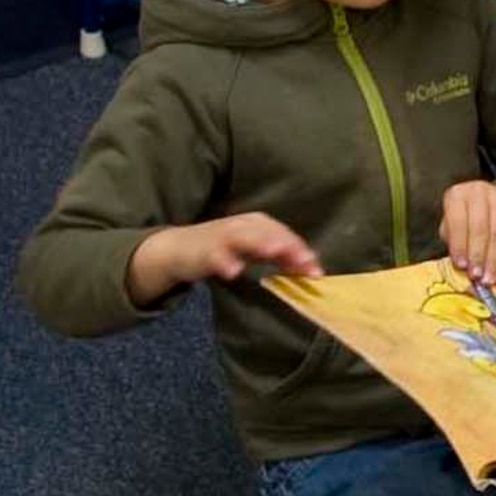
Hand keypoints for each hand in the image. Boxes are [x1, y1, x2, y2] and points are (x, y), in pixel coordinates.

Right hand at [125, 213, 321, 304]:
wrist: (179, 248)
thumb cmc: (225, 248)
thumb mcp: (257, 250)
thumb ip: (283, 257)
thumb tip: (313, 268)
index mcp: (258, 224)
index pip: (285, 234)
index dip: (301, 250)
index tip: (317, 270)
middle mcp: (242, 226)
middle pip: (269, 233)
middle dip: (288, 245)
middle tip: (306, 260)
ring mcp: (222, 236)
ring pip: (243, 237)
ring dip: (260, 243)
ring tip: (276, 251)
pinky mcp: (203, 250)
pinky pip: (214, 255)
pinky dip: (224, 261)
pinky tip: (234, 271)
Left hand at [441, 180, 495, 285]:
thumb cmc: (470, 218)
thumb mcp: (455, 224)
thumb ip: (453, 241)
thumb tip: (460, 267)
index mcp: (458, 194)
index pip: (458, 222)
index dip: (459, 245)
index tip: (461, 266)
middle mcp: (479, 191)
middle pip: (479, 229)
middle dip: (477, 255)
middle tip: (476, 276)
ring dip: (491, 262)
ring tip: (487, 280)